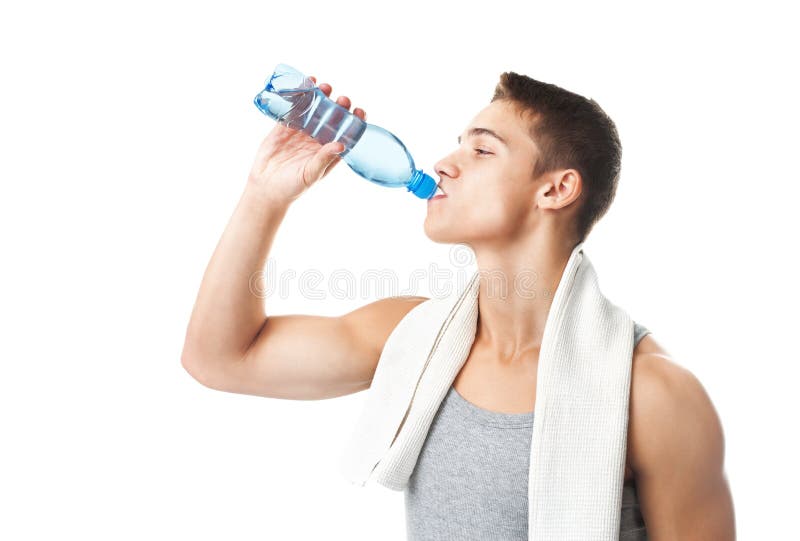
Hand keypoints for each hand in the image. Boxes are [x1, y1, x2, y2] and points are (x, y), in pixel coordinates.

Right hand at [247, 75, 366, 204]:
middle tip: (342, 99)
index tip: (359, 111)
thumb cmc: (292, 187)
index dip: (354, 122)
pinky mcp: (283, 128)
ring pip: (313, 110)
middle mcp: (316, 139)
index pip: (346, 133)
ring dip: (320, 97)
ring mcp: (300, 132)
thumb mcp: (311, 174)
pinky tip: (303, 84)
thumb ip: (324, 159)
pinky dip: (297, 97)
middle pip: (331, 118)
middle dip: (338, 106)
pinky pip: (292, 109)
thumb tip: (341, 144)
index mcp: (328, 151)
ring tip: (324, 86)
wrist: (265, 189)